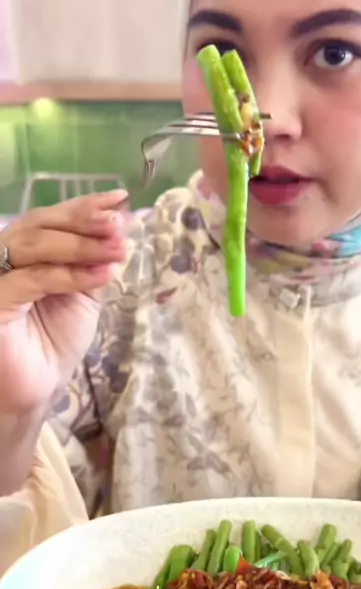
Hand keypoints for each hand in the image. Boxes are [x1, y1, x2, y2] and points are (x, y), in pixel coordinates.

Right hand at [0, 190, 127, 414]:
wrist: (36, 388)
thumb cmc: (54, 343)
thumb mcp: (83, 294)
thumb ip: (94, 260)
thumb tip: (120, 222)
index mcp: (23, 251)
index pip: (49, 219)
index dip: (82, 206)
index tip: (118, 200)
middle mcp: (2, 257)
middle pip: (40, 225)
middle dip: (83, 221)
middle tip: (117, 223)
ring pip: (35, 246)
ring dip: (81, 244)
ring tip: (117, 247)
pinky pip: (32, 279)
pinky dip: (70, 274)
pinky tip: (102, 273)